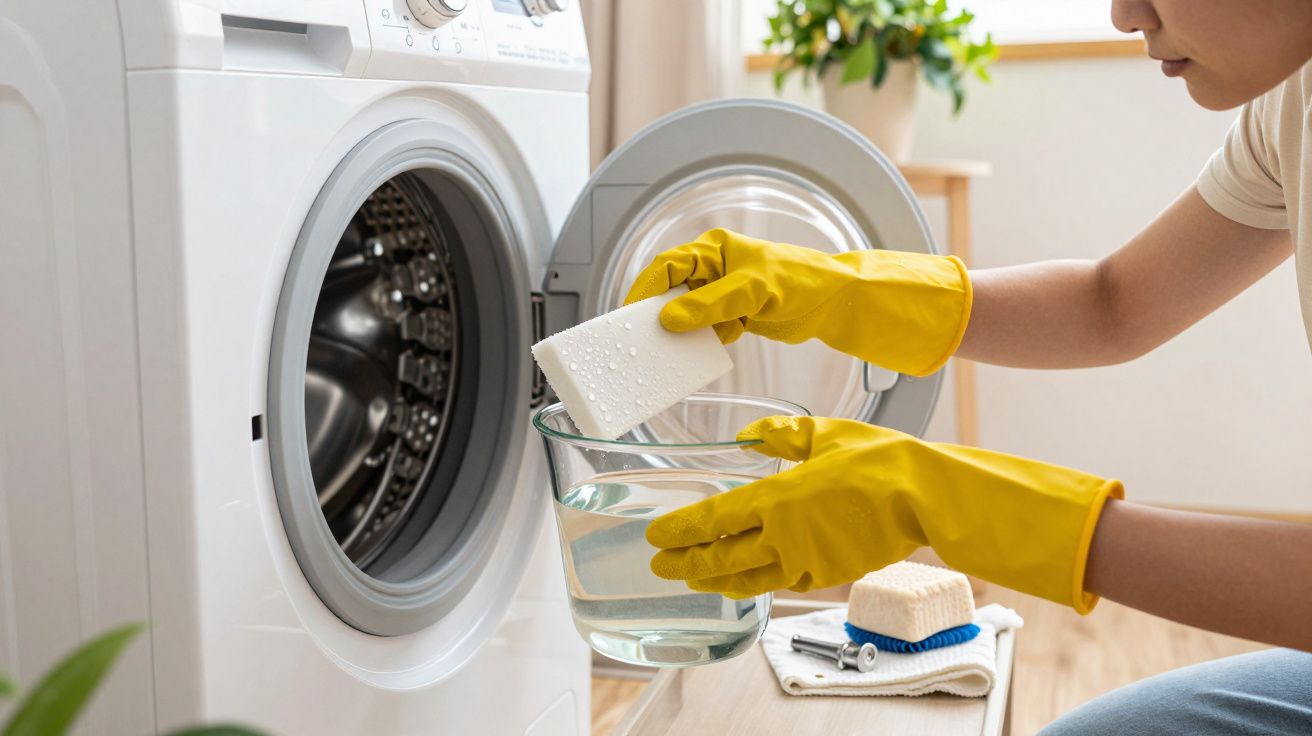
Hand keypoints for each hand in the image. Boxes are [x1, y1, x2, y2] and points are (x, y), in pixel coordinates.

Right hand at [623, 228, 971, 375]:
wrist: (835, 302)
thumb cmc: (800, 280)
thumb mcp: (752, 290)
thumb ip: (710, 305)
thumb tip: (670, 319)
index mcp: (714, 249)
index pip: (666, 265)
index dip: (644, 289)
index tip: (628, 314)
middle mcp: (713, 269)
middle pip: (671, 291)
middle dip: (656, 314)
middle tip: (640, 338)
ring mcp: (722, 294)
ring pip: (686, 314)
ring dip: (679, 333)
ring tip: (665, 354)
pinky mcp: (733, 317)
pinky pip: (705, 331)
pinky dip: (700, 344)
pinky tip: (696, 358)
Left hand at [646, 416, 1123, 612]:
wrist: (924, 496)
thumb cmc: (880, 460)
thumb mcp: (824, 432)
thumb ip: (781, 434)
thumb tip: (751, 434)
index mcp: (777, 497)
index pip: (713, 519)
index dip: (680, 531)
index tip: (657, 537)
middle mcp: (784, 535)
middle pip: (720, 556)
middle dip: (685, 563)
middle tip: (661, 567)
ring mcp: (806, 560)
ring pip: (748, 578)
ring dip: (716, 580)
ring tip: (696, 580)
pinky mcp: (828, 574)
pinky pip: (782, 583)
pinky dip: (758, 584)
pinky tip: (748, 581)